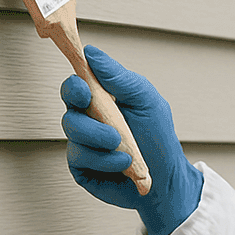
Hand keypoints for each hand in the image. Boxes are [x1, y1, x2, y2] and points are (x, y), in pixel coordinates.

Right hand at [60, 45, 203, 234]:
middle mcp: (88, 119)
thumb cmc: (157, 139)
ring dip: (101, 140)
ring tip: (126, 151)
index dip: (75, 85)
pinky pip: (79, 157)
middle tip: (110, 128)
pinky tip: (122, 163)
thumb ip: (120, 77)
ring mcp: (83, 143)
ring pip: (74, 133)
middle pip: (69, 110)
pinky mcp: (81, 165)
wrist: (165, 181)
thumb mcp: (145, 101)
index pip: (77, 85)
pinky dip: (105, 160)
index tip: (85, 91)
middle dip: (88, 119)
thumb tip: (92, 53)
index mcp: (102, 99)